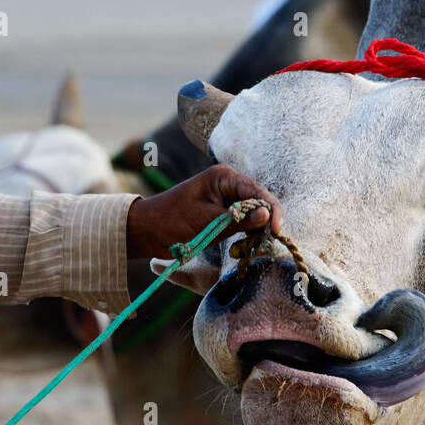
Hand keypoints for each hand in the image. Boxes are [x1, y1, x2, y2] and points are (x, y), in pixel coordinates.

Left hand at [126, 166, 282, 258]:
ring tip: (258, 247)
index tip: (277, 232)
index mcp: (224, 177)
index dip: (272, 211)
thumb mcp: (206, 223)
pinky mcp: (223, 212)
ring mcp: (226, 198)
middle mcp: (228, 184)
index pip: (258, 192)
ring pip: (253, 213)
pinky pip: (243, 222)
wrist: (146, 230)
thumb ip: (237, 220)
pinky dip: (248, 234)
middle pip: (259, 202)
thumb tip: (267, 217)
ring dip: (258, 230)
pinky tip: (250, 245)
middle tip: (268, 243)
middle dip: (267, 221)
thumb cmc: (171, 222)